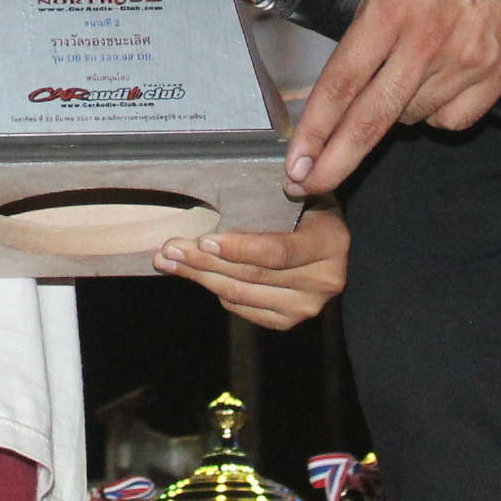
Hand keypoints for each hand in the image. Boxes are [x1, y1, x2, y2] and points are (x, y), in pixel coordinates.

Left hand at [158, 204, 348, 329]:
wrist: (332, 242)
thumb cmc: (309, 206)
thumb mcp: (303, 190)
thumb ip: (279, 188)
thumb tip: (229, 180)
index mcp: (330, 243)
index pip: (277, 252)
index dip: (238, 249)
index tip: (203, 239)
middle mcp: (324, 280)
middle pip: (253, 275)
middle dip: (205, 262)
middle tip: (169, 249)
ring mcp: (307, 305)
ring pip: (243, 295)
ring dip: (201, 278)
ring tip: (168, 262)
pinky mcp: (289, 320)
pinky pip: (244, 309)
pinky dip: (218, 292)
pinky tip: (197, 275)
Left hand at [283, 0, 500, 192]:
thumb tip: (353, 25)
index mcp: (393, 7)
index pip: (342, 83)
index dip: (315, 131)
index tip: (295, 162)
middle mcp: (429, 41)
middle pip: (373, 120)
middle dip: (336, 162)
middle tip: (308, 187)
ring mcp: (470, 60)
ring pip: (414, 118)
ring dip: (394, 111)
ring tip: (402, 72)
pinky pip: (456, 116)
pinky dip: (438, 111)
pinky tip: (436, 81)